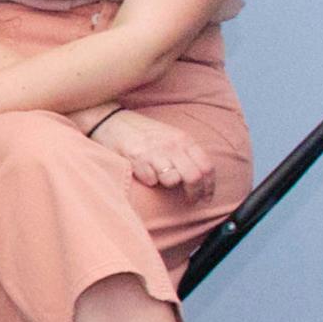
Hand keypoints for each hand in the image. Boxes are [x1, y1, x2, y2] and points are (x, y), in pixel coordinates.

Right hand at [95, 106, 218, 198]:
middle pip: (194, 177)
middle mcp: (172, 145)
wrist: (112, 121)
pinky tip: (144, 171)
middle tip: (191, 200)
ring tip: (160, 179)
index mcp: (184, 139)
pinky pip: (151, 181)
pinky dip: (149, 181)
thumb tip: (200, 176)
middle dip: (194, 193)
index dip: (209, 186)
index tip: (206, 197)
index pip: (206, 167)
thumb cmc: (142, 131)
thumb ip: (185, 152)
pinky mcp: (138, 159)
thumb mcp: (170, 136)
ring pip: (172, 180)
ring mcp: (155, 152)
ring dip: (168, 185)